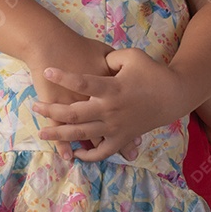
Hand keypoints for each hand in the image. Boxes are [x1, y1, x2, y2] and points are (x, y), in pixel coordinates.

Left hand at [33, 48, 183, 161]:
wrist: (174, 95)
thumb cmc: (152, 72)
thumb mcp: (132, 56)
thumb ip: (110, 58)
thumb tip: (94, 63)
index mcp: (112, 88)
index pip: (81, 83)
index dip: (62, 77)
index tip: (47, 71)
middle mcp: (110, 110)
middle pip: (74, 113)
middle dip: (51, 111)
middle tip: (35, 106)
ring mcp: (115, 127)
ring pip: (82, 134)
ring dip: (60, 135)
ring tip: (42, 133)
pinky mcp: (122, 139)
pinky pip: (102, 152)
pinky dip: (88, 155)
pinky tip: (75, 152)